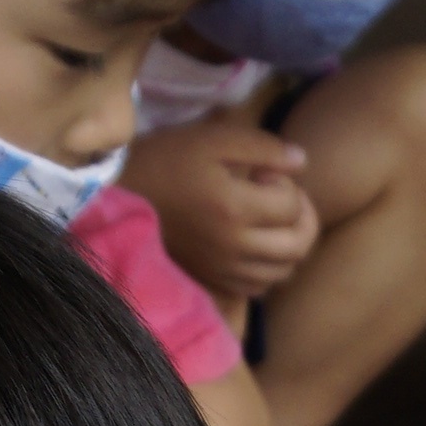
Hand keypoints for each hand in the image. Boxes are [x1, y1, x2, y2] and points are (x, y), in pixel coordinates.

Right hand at [177, 124, 318, 295]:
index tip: (264, 172)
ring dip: (290, 245)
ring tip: (273, 221)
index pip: (291, 207)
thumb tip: (302, 161)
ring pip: (284, 271)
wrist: (122, 193)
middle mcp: (234, 246)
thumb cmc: (168, 159)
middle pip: (298, 246)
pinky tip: (257, 246)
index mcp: (234, 207)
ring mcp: (224, 269)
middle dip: (304, 218)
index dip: (288, 184)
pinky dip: (269, 268)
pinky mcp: (213, 280)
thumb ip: (263, 148)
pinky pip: (259, 287)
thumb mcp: (214, 139)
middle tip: (286, 198)